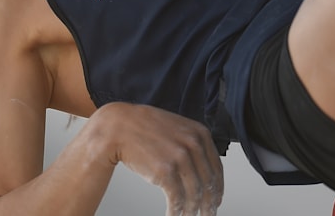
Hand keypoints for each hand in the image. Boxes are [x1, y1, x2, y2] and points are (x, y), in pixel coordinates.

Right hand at [91, 102, 223, 215]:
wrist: (117, 127)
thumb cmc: (143, 128)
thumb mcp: (176, 128)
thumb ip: (191, 144)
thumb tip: (201, 169)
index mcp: (200, 133)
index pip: (217, 168)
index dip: (217, 189)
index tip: (216, 199)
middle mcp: (193, 145)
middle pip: (208, 184)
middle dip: (209, 204)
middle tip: (208, 214)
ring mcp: (179, 158)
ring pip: (194, 194)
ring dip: (192, 211)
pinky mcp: (164, 171)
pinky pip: (177, 199)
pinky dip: (177, 212)